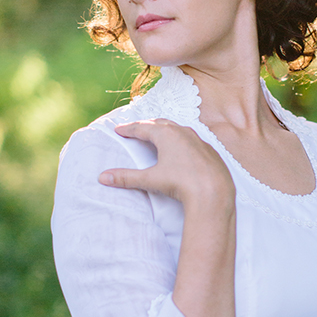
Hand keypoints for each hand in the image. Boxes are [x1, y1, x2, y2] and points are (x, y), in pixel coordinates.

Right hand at [99, 119, 234, 211]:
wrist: (213, 192)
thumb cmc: (181, 183)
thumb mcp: (150, 180)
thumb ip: (126, 177)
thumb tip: (102, 177)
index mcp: (166, 134)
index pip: (142, 128)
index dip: (129, 129)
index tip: (119, 129)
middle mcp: (183, 132)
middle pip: (160, 123)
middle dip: (146, 125)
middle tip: (136, 129)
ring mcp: (198, 140)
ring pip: (178, 129)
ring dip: (165, 130)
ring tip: (157, 134)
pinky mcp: (209, 150)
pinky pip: (192, 140)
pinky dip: (181, 140)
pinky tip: (181, 149)